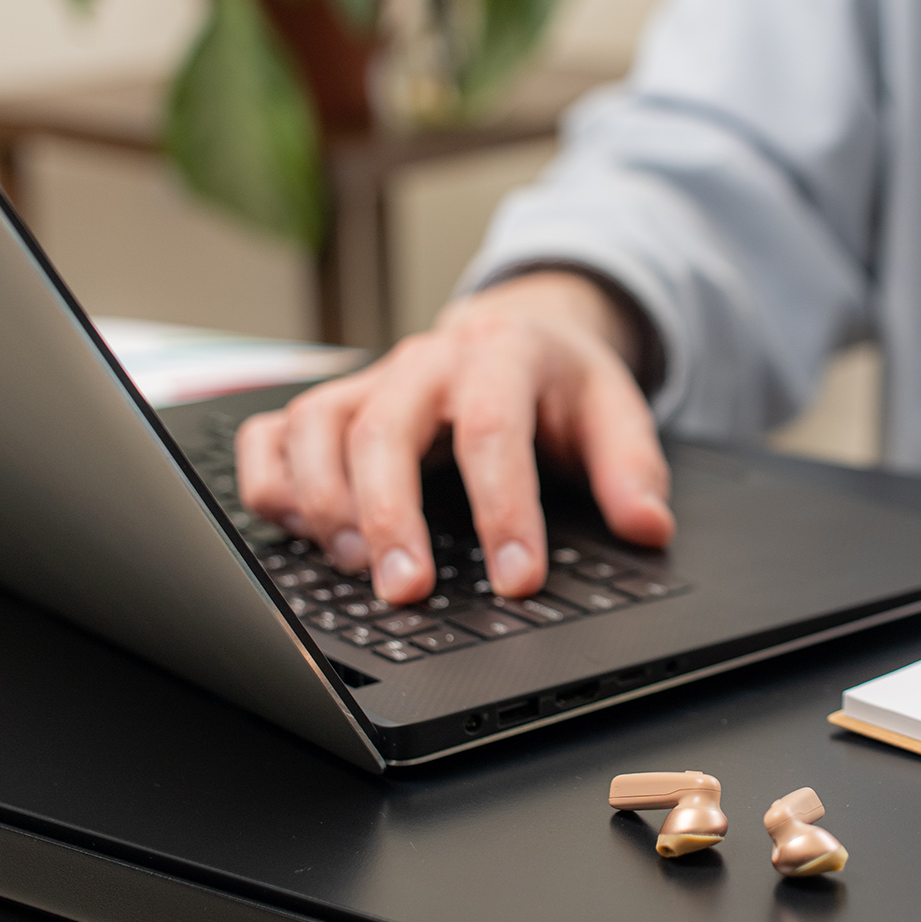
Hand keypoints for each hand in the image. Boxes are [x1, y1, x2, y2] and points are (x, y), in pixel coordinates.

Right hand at [234, 271, 673, 603]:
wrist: (517, 331)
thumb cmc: (558, 382)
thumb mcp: (614, 408)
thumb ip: (632, 467)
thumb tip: (648, 527)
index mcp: (500, 355)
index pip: (493, 429)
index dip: (503, 509)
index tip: (517, 579)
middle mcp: (425, 362)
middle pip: (385, 428)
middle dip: (390, 516)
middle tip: (408, 590)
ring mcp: (369, 381)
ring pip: (317, 426)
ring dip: (324, 501)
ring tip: (352, 567)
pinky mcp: (332, 404)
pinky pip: (273, 433)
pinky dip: (272, 483)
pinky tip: (298, 531)